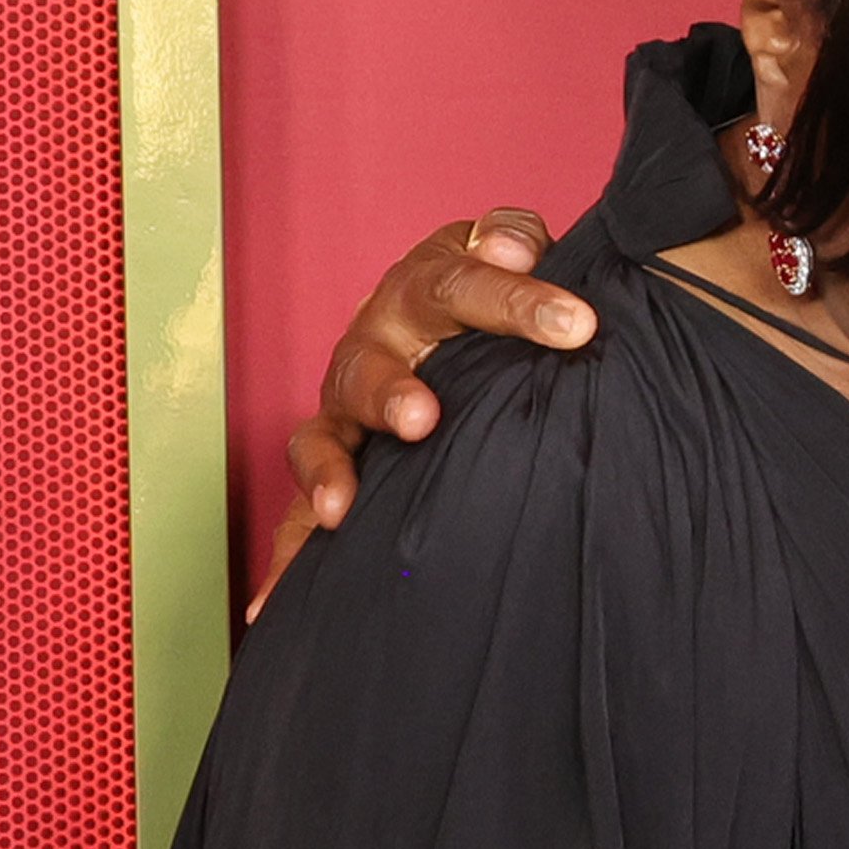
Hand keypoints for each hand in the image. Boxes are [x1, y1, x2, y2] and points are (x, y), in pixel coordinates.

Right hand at [253, 208, 591, 608]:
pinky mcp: (336, 462)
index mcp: (424, 287)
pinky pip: (301, 510)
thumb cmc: (494, 293)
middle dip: (390, 394)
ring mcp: (347, 406)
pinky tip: (271, 609)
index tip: (577, 325)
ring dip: (329, 474)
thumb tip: (514, 245)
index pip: (465, 285)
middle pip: (370, 365)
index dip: (518, 304)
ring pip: (321, 436)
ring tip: (341, 512)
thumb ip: (516, 239)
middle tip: (423, 419)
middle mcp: (373, 344)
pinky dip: (288, 557)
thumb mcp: (514, 252)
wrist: (459, 319)